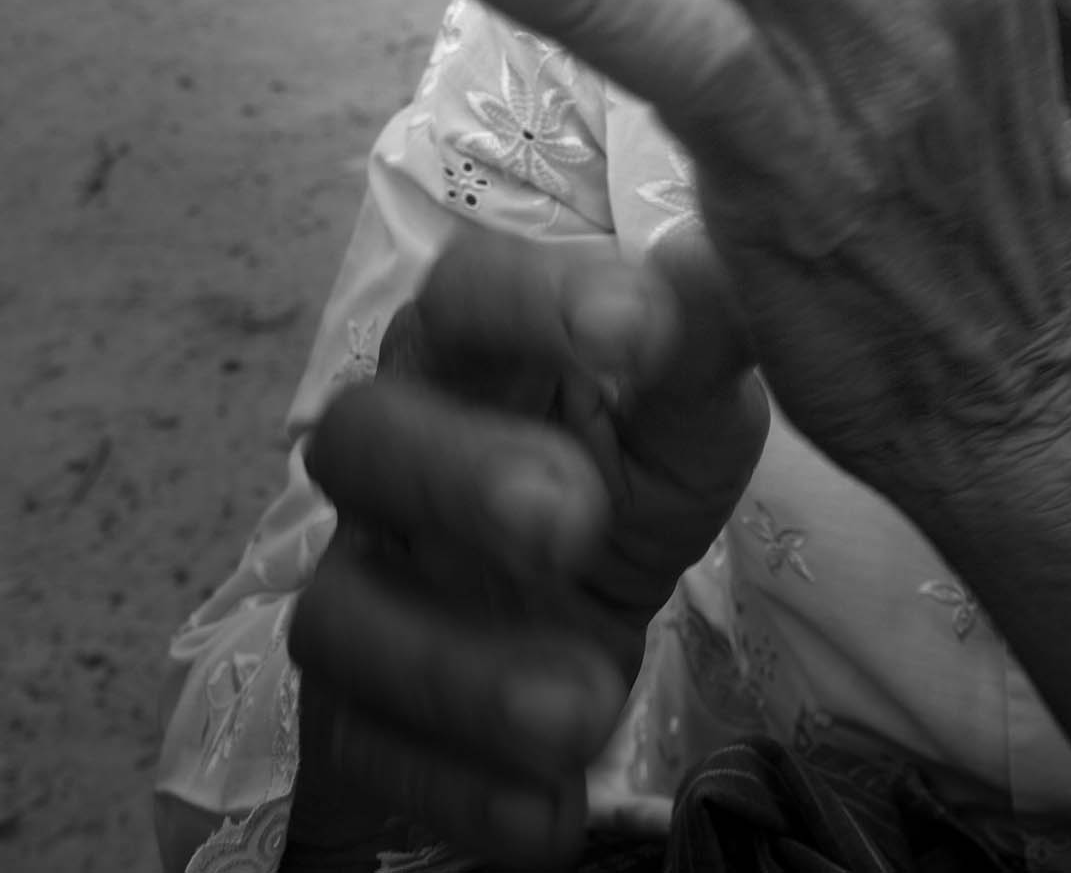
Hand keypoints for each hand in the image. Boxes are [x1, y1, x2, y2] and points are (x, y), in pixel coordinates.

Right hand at [286, 224, 766, 864]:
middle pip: (362, 436)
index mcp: (474, 349)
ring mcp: (363, 580)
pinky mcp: (356, 708)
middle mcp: (392, 451)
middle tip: (573, 523)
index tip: (635, 327)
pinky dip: (456, 789)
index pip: (466, 289)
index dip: (533, 301)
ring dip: (458, 667)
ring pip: (342, 613)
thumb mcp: (688, 404)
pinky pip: (366, 751)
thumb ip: (704, 341)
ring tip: (587, 702)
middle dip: (459, 479)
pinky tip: (551, 812)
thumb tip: (728, 259)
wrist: (567, 608)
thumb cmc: (624, 467)